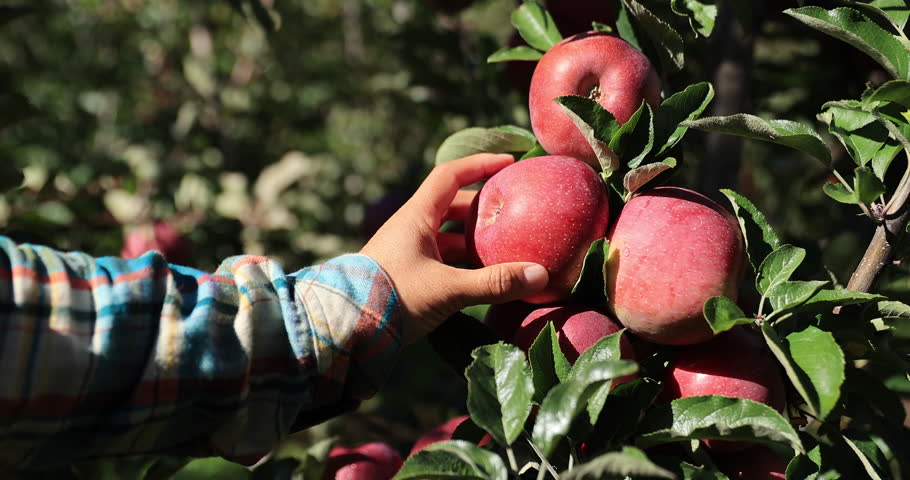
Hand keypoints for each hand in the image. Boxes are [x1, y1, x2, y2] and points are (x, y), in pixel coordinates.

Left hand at [360, 153, 548, 344]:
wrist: (345, 329)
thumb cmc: (393, 298)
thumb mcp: (448, 289)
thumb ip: (494, 283)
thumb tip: (540, 274)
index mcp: (416, 218)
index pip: (449, 176)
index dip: (479, 165)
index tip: (508, 163)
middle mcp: (410, 230)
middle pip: (451, 207)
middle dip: (482, 209)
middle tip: (512, 214)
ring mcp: (406, 253)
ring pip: (446, 237)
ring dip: (473, 241)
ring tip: (505, 248)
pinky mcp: (406, 276)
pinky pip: (441, 260)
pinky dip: (463, 264)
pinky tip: (483, 279)